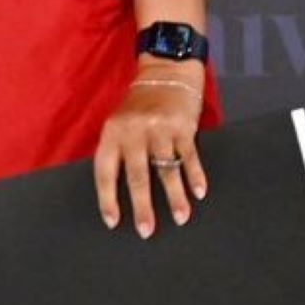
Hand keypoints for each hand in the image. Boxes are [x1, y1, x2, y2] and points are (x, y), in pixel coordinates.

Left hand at [92, 66, 206, 237]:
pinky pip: (189, 157)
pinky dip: (195, 177)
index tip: (113, 222)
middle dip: (142, 206)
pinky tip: (199, 193)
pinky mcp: (183, 126)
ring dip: (175, 197)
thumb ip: (117, 151)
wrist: (165, 73)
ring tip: (180, 218)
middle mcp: (134, 130)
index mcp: (112, 132)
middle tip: (146, 231)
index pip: (105, 170)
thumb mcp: (119, 123)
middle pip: (136, 175)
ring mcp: (159, 128)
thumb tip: (116, 194)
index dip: (107, 198)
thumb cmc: (138, 106)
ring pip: (166, 169)